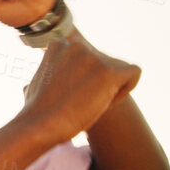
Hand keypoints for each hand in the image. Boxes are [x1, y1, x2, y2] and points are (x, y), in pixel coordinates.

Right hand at [14, 35, 140, 145]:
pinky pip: (134, 73)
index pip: (87, 56)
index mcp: (59, 44)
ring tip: (90, 103)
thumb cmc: (35, 111)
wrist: (40, 125)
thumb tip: (40, 83)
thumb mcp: (37, 82)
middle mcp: (77, 45)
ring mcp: (93, 58)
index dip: (84, 76)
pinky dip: (127, 88)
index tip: (71, 92)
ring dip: (110, 88)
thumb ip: (50, 72)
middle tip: (81, 101)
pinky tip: (107, 101)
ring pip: (119, 69)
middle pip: (105, 62)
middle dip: (98, 81)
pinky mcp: (108, 73)